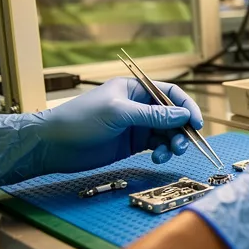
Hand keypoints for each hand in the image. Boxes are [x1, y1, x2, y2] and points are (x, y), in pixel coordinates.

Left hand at [0, 78, 203, 186]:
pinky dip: (162, 152)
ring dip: (173, 143)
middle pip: (172, 115)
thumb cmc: (80, 121)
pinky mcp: (132, 144)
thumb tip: (183, 115)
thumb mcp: (118, 114)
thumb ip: (152, 115)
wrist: (53, 145)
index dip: (186, 107)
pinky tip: (157, 158)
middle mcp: (139, 106)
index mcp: (135, 90)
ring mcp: (136, 126)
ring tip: (169, 154)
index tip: (196, 123)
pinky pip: (157, 146)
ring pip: (167, 133)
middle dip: (181, 130)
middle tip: (182, 145)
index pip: (170, 93)